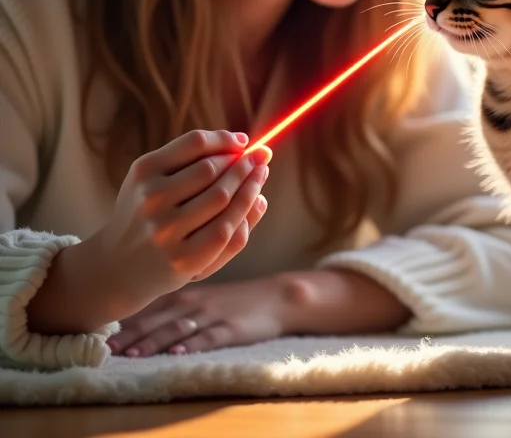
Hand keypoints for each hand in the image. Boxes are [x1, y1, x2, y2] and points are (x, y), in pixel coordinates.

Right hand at [97, 130, 270, 319]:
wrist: (116, 267)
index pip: (195, 143)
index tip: (243, 141)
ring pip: (223, 199)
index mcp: (144, 171)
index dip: (225, 139)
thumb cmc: (145, 213)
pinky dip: (246, 214)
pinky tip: (257, 202)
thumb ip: (193, 159)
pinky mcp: (182, 261)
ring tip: (261, 174)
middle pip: (212, 170)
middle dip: (242, 161)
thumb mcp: (153, 179)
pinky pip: (226, 232)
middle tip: (261, 157)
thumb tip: (245, 145)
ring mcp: (166, 231)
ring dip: (251, 184)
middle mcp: (152, 199)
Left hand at [108, 278, 295, 356]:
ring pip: (177, 328)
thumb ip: (172, 306)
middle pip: (156, 320)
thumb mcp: (203, 296)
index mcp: (184, 293)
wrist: (277, 298)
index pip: (147, 307)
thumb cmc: (235, 300)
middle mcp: (194, 302)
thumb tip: (134, 320)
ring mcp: (212, 315)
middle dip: (128, 336)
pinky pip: (209, 337)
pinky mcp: (232, 328)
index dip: (122, 322)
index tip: (96, 336)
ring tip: (131, 354)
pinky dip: (191, 344)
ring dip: (153, 341)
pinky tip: (177, 352)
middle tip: (103, 350)